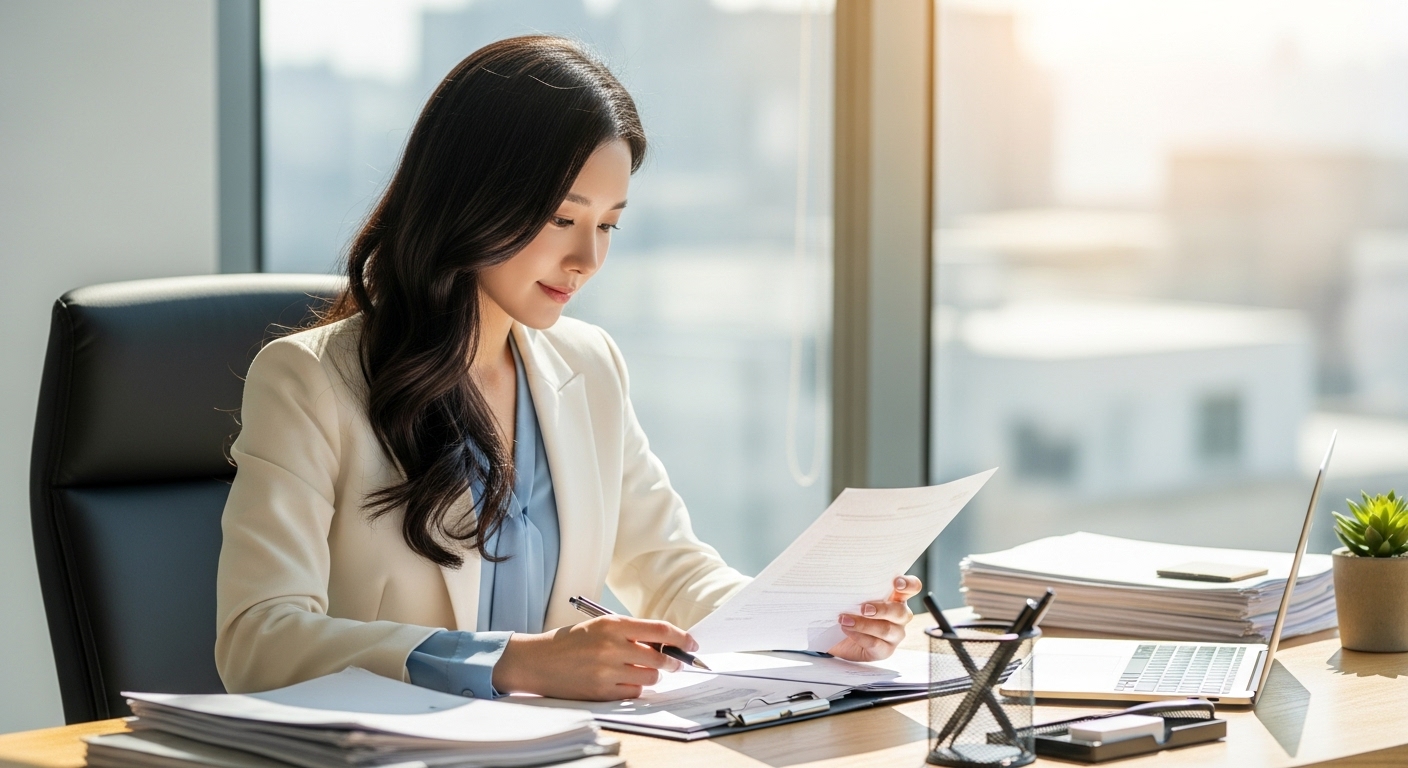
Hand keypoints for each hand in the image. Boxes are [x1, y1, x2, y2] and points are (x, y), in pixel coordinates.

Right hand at [491, 615, 695, 699]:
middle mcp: (611, 646)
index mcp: (613, 624)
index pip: (660, 631)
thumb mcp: (600, 626)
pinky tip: (624, 681)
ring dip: (652, 676)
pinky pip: (633, 693)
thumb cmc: (571, 642)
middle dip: (672, 662)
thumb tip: (666, 645)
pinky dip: (635, 688)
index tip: (692, 644)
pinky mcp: (601, 691)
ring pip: (650, 678)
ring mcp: (606, 671)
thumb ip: (631, 633)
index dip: (682, 638)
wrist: (538, 661)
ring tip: (640, 670)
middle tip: (674, 663)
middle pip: (660, 658)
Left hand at [827, 575, 920, 661]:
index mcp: (897, 597)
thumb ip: (861, 589)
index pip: (913, 587)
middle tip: (863, 608)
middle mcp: (900, 616)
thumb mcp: (856, 597)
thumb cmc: (851, 611)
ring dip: (864, 624)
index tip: (896, 583)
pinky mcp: (885, 650)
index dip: (909, 584)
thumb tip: (849, 581)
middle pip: (901, 612)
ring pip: (887, 629)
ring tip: (845, 619)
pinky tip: (847, 630)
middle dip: (882, 609)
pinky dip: (859, 636)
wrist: (839, 636)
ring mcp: (895, 635)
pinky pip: (875, 644)